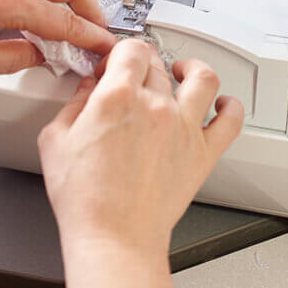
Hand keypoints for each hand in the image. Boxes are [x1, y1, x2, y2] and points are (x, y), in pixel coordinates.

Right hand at [38, 39, 244, 254]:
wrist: (114, 237)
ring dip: (193, 69)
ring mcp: (184, 128)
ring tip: (185, 72)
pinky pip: (231, 120)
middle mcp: (155, 106)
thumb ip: (74, 105)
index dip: (121, 53)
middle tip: (135, 78)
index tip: (114, 66)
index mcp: (117, 98)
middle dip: (144, 64)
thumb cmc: (85, 199)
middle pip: (158, 64)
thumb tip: (87, 89)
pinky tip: (222, 106)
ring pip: (204, 78)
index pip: (131, 49)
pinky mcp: (203, 153)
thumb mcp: (56, 141)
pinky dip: (231, 107)